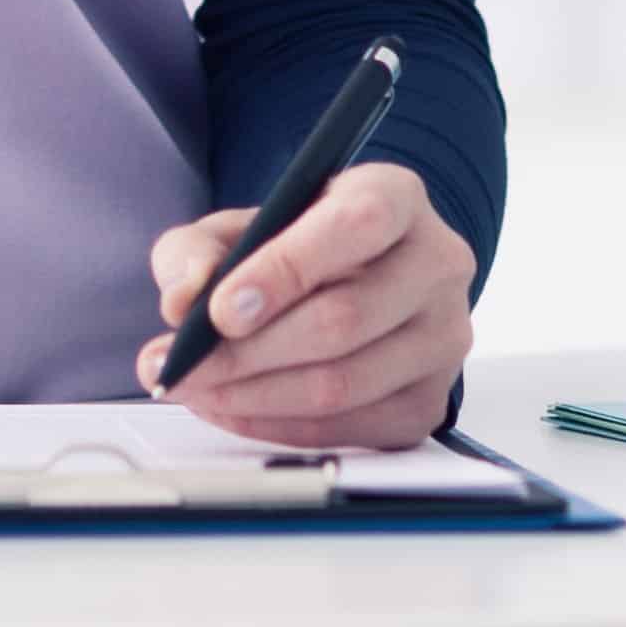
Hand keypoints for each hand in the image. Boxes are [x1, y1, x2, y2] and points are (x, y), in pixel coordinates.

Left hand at [138, 162, 472, 453]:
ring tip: (198, 390)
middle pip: (344, 319)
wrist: (346, 284)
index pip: (357, 225)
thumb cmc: (292, 250)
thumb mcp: (235, 228)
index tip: (222, 310)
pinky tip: (235, 409)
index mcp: (397, 198)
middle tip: (186, 365)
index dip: (286, 269)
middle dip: (249, 352)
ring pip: (345, 384)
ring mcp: (442, 337)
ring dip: (256, 397)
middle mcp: (438, 264)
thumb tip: (183, 303)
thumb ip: (195, 251)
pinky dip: (279, 428)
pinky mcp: (430, 399)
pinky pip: (351, 429)